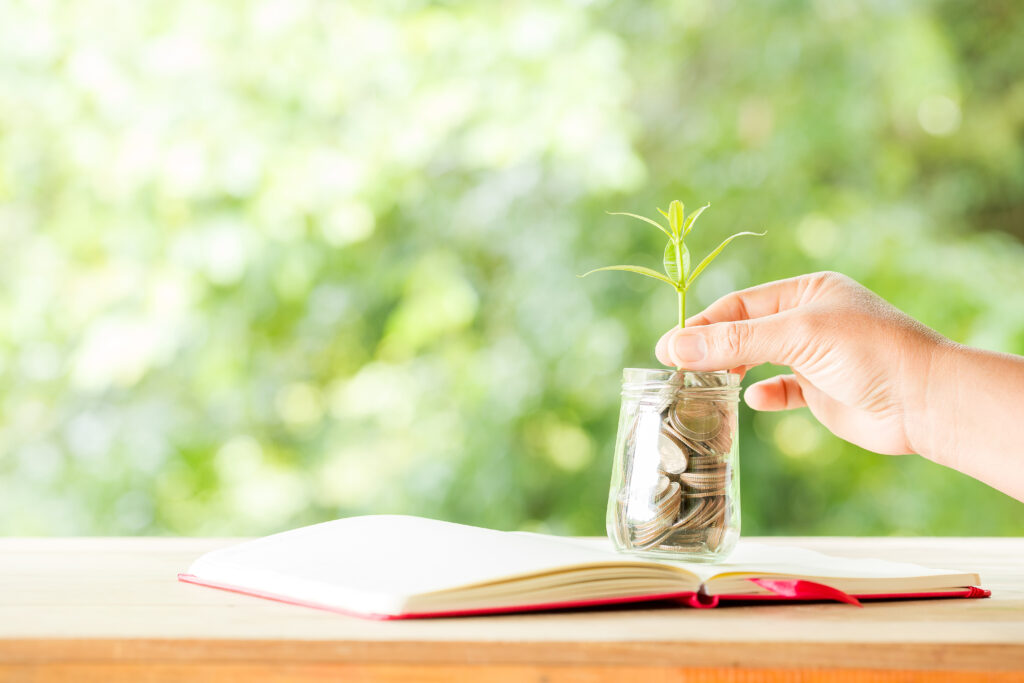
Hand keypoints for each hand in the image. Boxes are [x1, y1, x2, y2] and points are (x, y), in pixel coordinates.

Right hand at [655, 271, 945, 455]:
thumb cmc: (870, 353)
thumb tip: (675, 347)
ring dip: (732, 370)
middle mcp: (811, 319)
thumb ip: (735, 341)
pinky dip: (766, 394)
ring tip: (702, 384)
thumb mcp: (797, 336)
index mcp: (807, 291)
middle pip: (745, 330)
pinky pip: (783, 390)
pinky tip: (755, 400)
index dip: (703, 325)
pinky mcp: (824, 391)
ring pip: (760, 359)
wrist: (926, 402)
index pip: (740, 304)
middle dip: (712, 348)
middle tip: (676, 369)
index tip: (669, 348)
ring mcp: (817, 356)